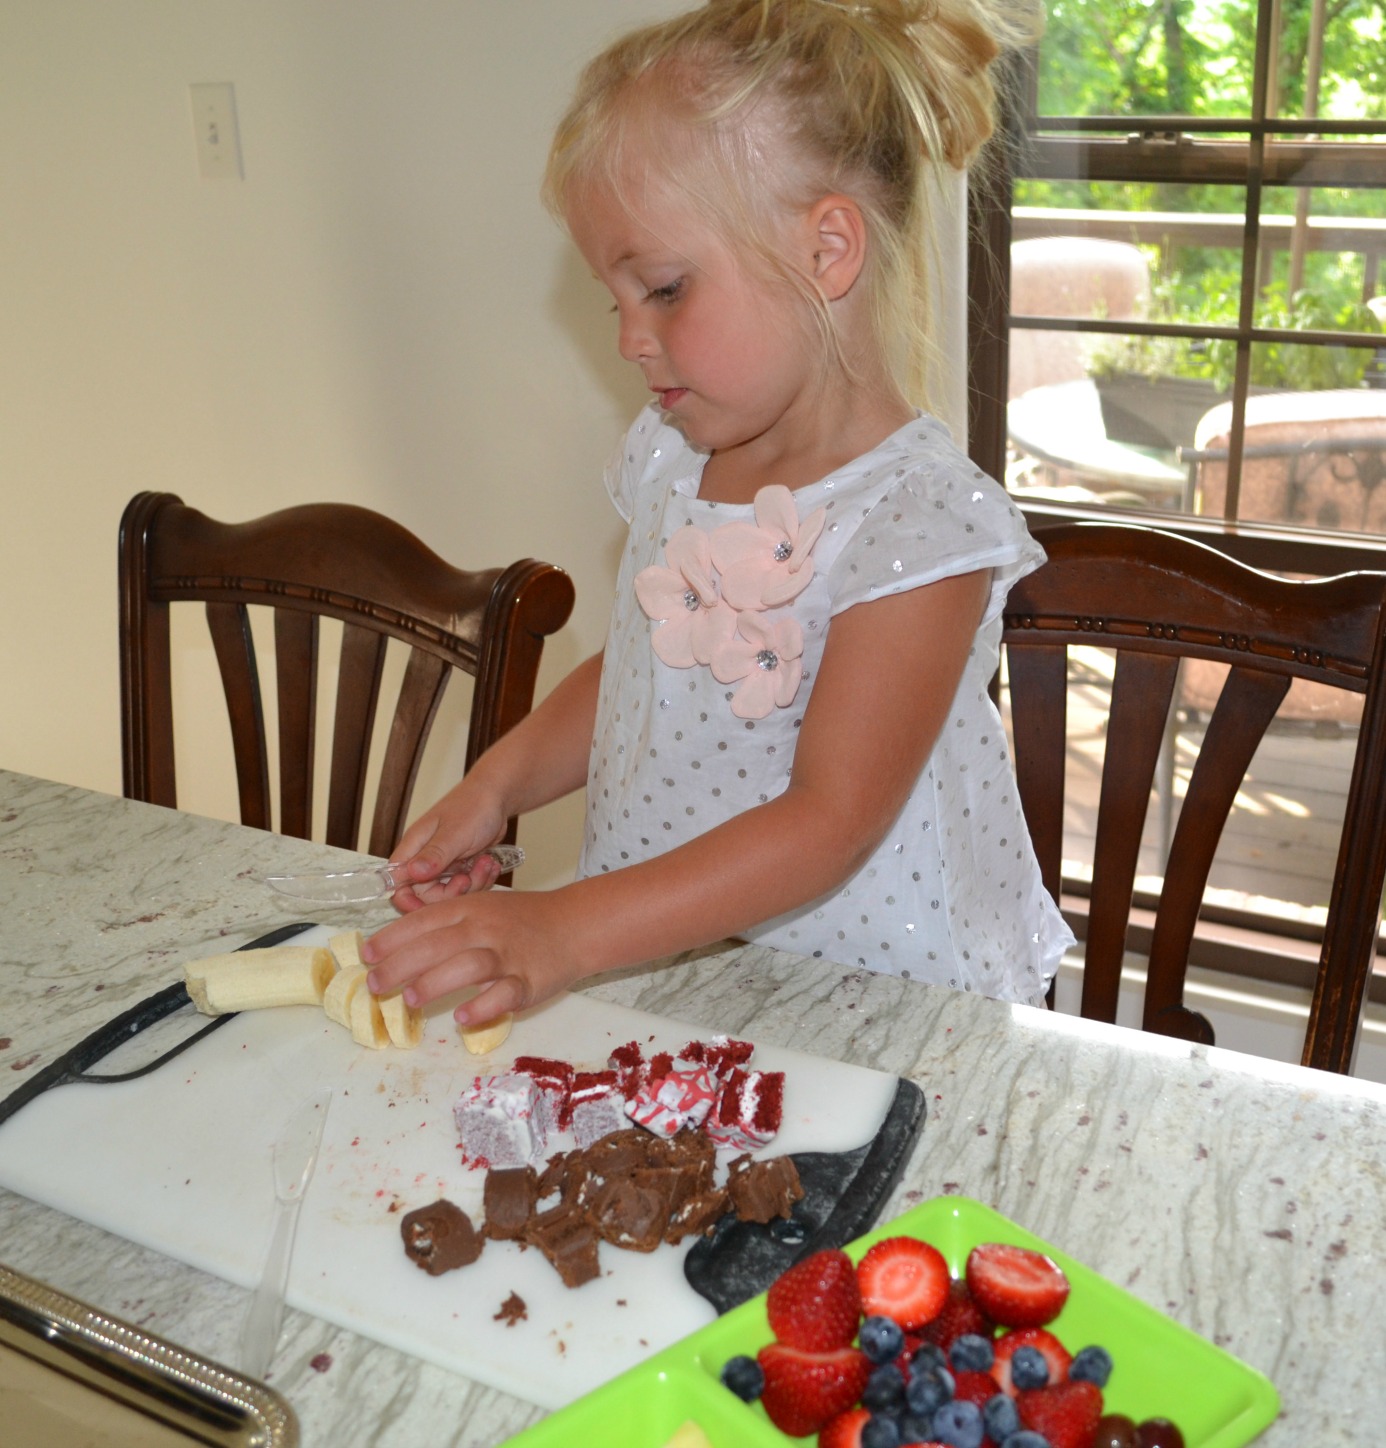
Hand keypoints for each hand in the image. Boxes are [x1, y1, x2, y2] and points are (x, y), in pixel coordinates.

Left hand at [360, 887, 579, 1024]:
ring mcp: (508, 955)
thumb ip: (444, 923)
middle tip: (376, 984)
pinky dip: (482, 1006)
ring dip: (436, 982)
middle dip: (401, 964)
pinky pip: (504, 994)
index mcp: (469, 909)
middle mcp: (485, 929)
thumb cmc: (519, 919)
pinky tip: (461, 1018)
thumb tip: (395, 946)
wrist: (573, 925)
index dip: (392, 938)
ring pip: (469, 965)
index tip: (366, 955)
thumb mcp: (480, 907)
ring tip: (411, 1000)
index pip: (424, 921)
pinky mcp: (528, 981)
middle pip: (439, 944)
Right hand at [385, 778, 509, 912]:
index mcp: (414, 848)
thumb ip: (434, 855)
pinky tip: (490, 864)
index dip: (409, 901)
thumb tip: (412, 874)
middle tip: (468, 878)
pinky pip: (468, 886)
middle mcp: (425, 859)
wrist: (497, 796)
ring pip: (451, 893)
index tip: (429, 909)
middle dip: (452, 893)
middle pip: (427, 895)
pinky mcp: (461, 867)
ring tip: (486, 863)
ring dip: (473, 884)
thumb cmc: (473, 806)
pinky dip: (481, 879)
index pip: (398, 884)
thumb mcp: (455, 832)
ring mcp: (444, 865)